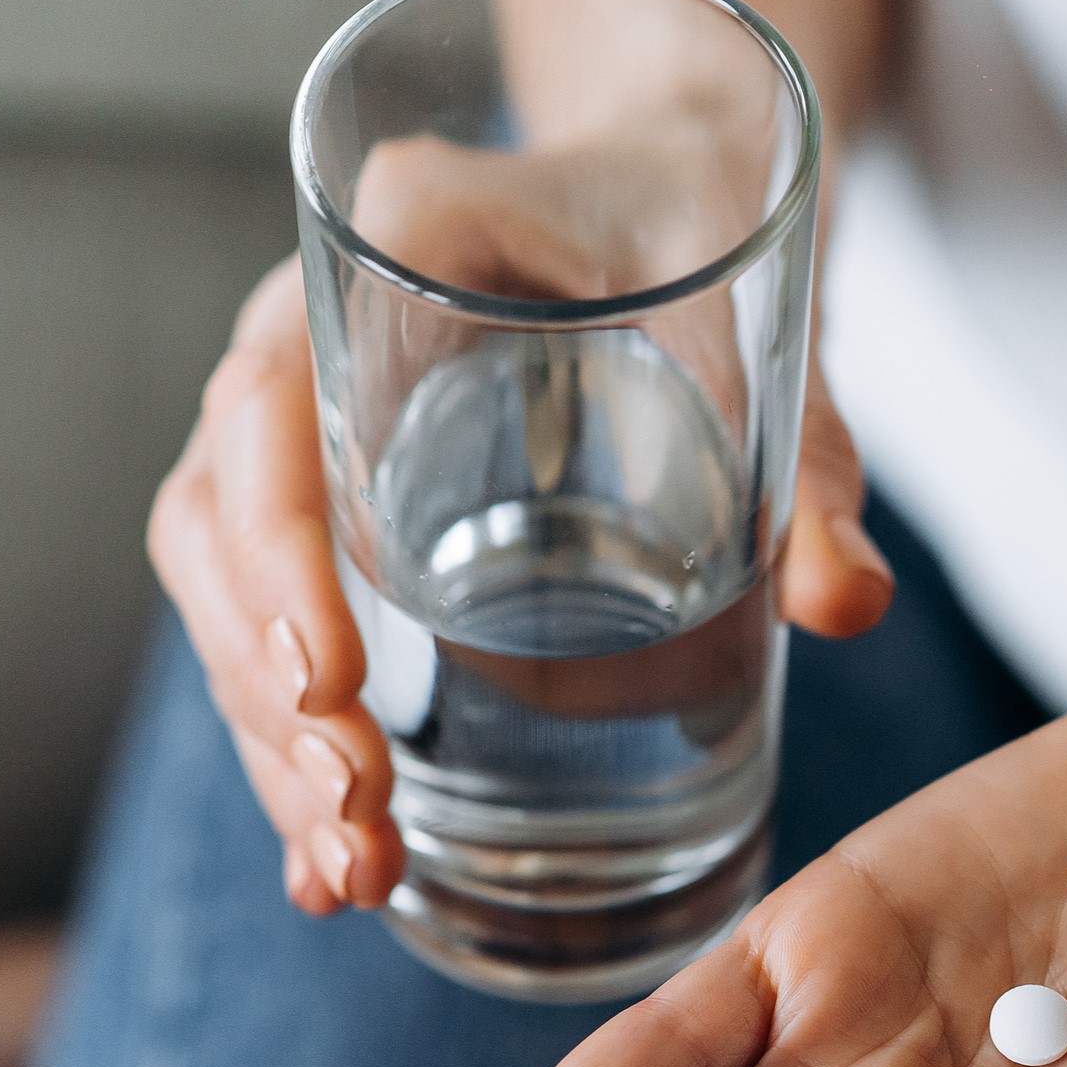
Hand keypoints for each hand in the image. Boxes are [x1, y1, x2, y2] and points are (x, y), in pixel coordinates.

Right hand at [146, 142, 890, 915]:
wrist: (667, 194)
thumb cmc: (709, 242)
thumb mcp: (773, 336)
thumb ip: (813, 467)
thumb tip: (846, 602)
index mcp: (404, 243)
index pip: (276, 394)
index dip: (277, 549)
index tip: (333, 685)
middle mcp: (319, 324)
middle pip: (221, 515)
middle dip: (269, 689)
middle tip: (360, 822)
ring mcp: (315, 414)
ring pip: (224, 579)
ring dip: (268, 736)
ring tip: (351, 871)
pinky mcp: (341, 493)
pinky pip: (267, 605)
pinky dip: (288, 734)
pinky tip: (330, 855)